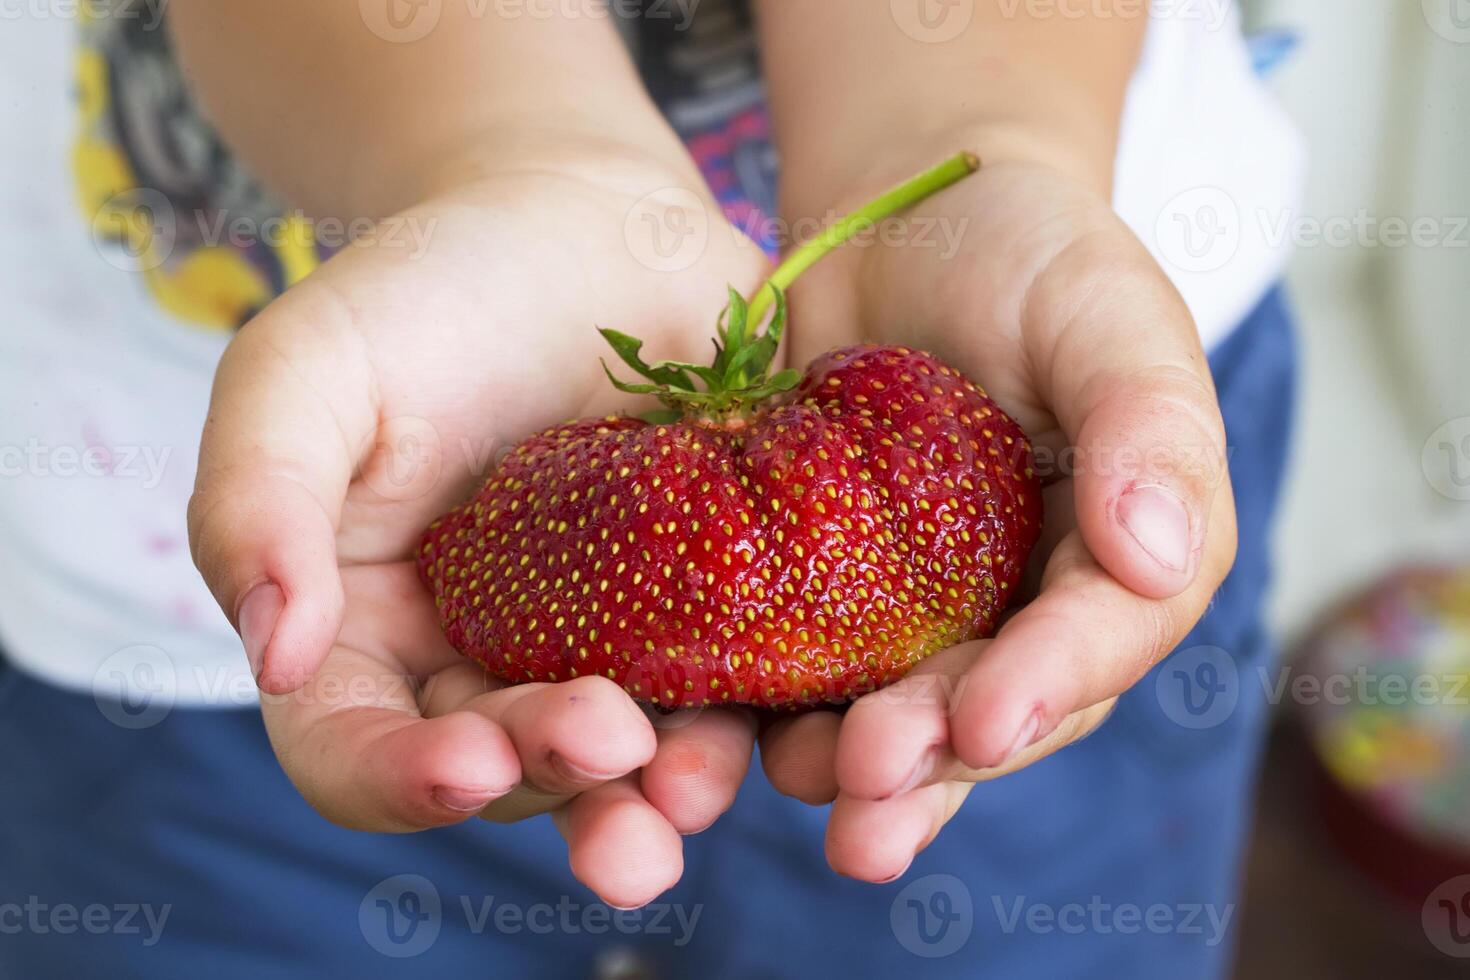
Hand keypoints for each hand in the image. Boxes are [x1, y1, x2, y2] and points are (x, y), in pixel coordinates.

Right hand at [189, 140, 768, 907]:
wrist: (595, 228)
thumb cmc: (434, 287)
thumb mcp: (309, 366)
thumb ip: (256, 499)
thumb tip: (272, 654)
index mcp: (365, 627)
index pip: (352, 749)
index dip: (399, 780)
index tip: (469, 760)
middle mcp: (481, 662)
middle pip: (502, 770)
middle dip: (550, 778)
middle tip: (608, 740)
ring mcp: (602, 650)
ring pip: (620, 762)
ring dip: (652, 795)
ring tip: (688, 782)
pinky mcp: (708, 621)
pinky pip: (730, 694)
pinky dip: (750, 724)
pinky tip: (789, 721)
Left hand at [759, 152, 1236, 880]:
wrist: (903, 226)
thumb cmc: (1025, 251)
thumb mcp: (1104, 310)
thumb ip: (1147, 422)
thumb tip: (1165, 556)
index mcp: (1121, 553)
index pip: (1102, 636)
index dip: (1047, 686)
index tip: (984, 721)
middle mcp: (1028, 605)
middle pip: (993, 704)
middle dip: (934, 756)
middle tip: (869, 788)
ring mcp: (924, 612)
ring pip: (898, 712)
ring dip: (852, 765)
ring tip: (800, 785)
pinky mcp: (826, 596)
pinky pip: (800, 666)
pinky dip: (764, 711)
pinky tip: (718, 740)